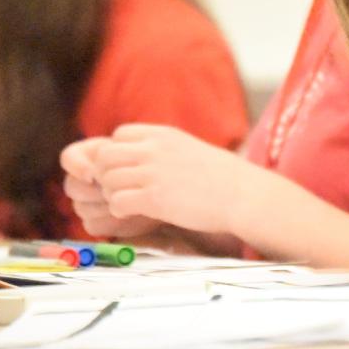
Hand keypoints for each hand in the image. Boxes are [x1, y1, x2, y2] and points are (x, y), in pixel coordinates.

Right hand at [61, 138, 160, 237]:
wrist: (173, 191)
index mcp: (94, 155)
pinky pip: (92, 224)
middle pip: (72, 185)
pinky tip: (127, 215)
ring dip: (104, 206)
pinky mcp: (99, 222)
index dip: (77, 166)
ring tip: (129, 200)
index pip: (70, 158)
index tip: (92, 174)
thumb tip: (101, 165)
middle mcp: (87, 179)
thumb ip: (124, 152)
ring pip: (81, 207)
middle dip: (93, 190)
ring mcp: (90, 202)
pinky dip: (109, 222)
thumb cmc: (158, 167)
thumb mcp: (145, 152)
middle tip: (113, 192)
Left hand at [94, 124, 245, 233]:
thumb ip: (162, 148)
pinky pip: (117, 202)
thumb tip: (137, 156)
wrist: (242, 194)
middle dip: (106, 174)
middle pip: (105, 157)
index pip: (118, 135)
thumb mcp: (187, 148)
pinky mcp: (155, 199)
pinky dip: (119, 210)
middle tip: (120, 189)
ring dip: (112, 194)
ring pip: (107, 180)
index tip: (128, 169)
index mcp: (163, 134)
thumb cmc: (220, 176)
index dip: (117, 153)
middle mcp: (155, 150)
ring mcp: (154, 174)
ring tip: (128, 203)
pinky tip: (133, 214)